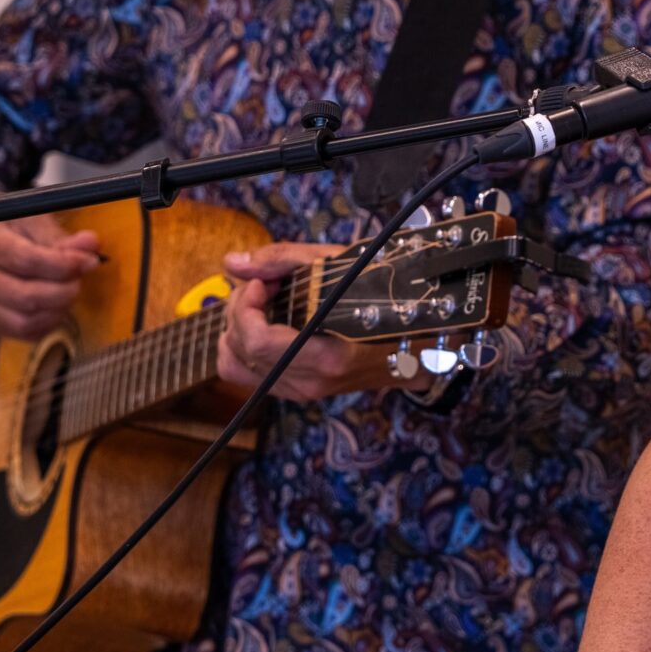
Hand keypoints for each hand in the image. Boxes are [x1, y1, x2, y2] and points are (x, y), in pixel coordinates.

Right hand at [0, 187, 99, 340]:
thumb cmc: (2, 220)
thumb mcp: (27, 214)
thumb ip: (58, 235)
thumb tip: (91, 245)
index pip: (26, 260)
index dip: (64, 265)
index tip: (89, 260)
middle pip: (25, 297)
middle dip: (64, 291)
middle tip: (79, 278)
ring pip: (23, 322)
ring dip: (57, 310)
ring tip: (68, 290)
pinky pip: (20, 333)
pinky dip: (45, 324)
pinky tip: (55, 305)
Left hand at [215, 242, 405, 402]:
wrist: (417, 340)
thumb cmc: (384, 297)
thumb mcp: (337, 265)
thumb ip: (280, 260)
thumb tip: (233, 264)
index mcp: (325, 356)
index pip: (257, 341)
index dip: (246, 306)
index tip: (261, 283)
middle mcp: (309, 381)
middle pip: (240, 351)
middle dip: (239, 309)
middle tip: (263, 285)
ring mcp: (302, 391)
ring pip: (234, 366)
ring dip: (237, 328)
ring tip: (261, 304)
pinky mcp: (297, 391)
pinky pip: (248, 374)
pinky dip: (243, 345)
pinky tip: (264, 322)